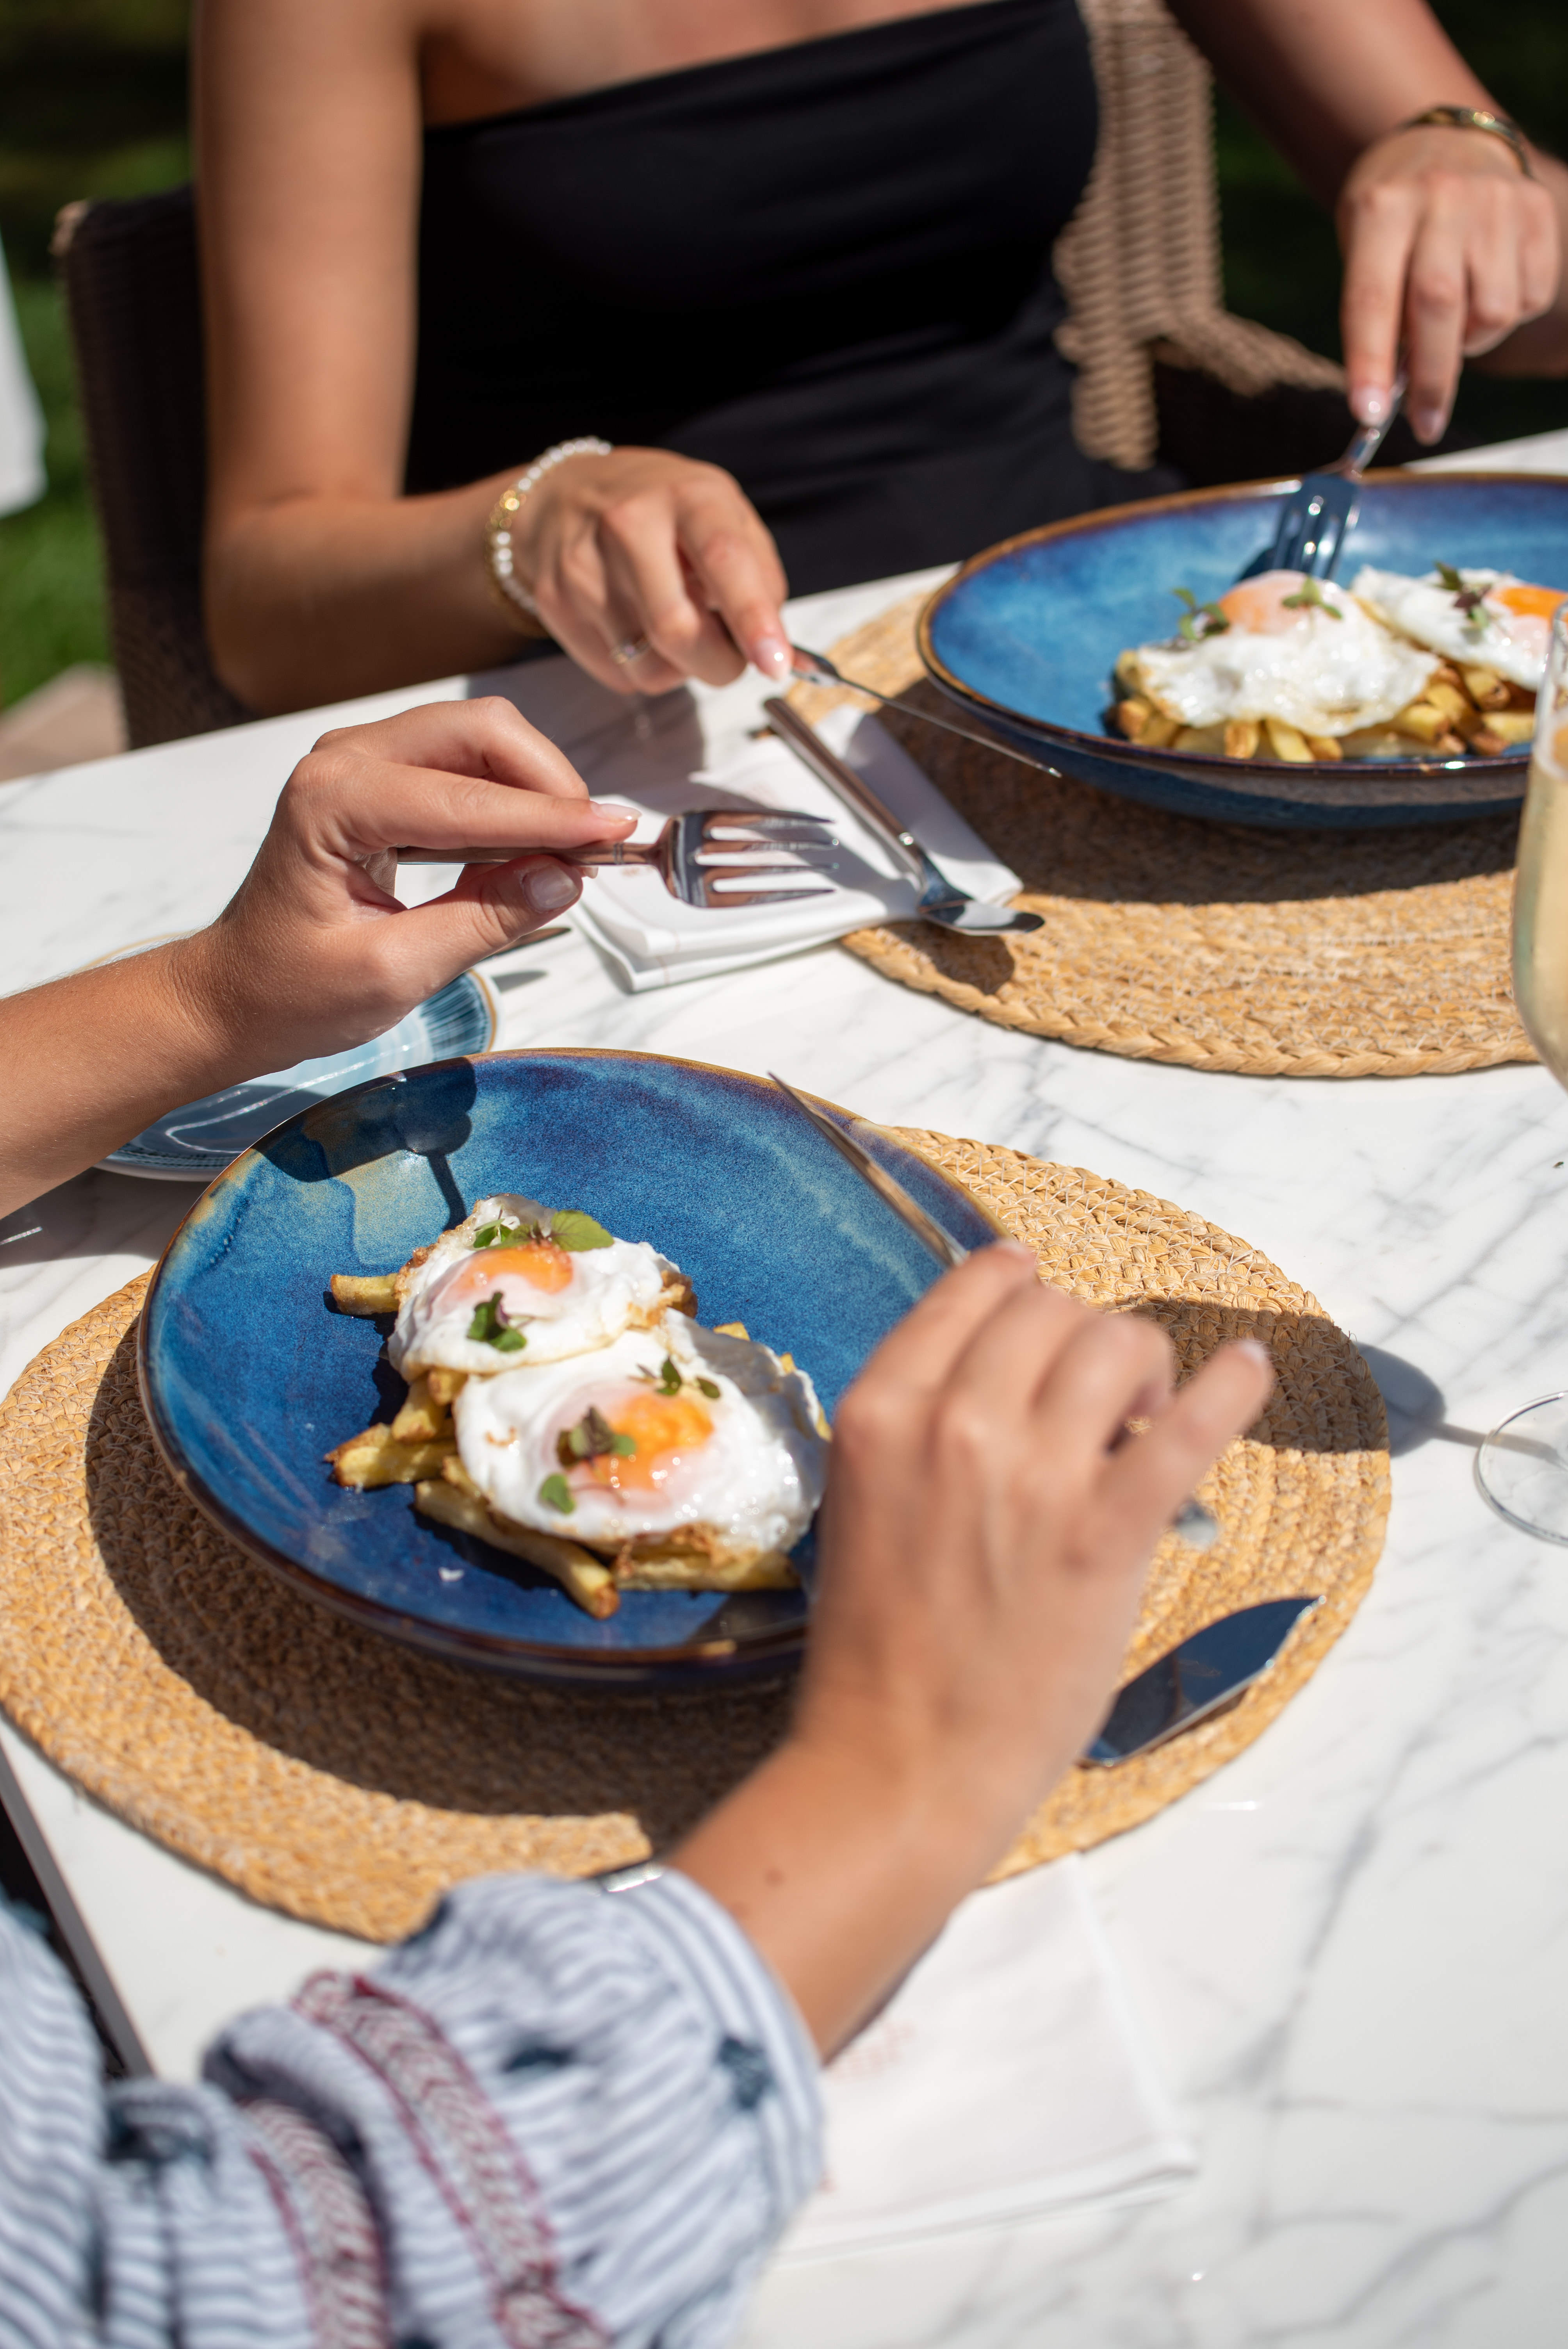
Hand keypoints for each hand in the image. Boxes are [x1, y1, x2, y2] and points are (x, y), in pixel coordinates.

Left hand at [0, 698, 634, 1214]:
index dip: (550, 818)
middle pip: (478, 732)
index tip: (615, 835)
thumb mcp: (392, 974)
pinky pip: (462, 764)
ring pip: (476, 739)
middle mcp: (343, 762)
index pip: (466, 799)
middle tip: (593, 846)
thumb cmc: (291, 991)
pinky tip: (530, 846)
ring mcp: (359, 763)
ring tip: (568, 851)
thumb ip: (481, 922)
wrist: (236, 994)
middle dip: (547, 783)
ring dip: (532, 787)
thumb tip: (563, 881)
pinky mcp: (379, 780)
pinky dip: (507, 797)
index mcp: (331, 803)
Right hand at [508, 445, 791, 694]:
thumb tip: (775, 644)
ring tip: (675, 628)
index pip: (724, 560)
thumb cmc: (659, 510)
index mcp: (686, 496)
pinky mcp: (556, 603)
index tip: (775, 665)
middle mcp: (629, 524)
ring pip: (649, 668)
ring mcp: (584, 566)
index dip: (754, 619)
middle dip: (719, 665)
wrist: (560, 496)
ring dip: (679, 669)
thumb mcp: (721, 513)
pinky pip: (617, 674)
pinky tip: (637, 629)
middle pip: (678, 630)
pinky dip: (642, 668)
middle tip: (729, 659)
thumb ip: (757, 573)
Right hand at [675, 1247, 1272, 2051]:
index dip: (1022, 1284)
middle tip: (1100, 1395)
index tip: (1046, 1298)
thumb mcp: (869, 1497)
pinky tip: (1252, 1370)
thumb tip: (1023, 1374)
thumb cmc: (881, 1640)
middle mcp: (955, 1424)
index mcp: (882, 1410)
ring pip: (1117, 1342)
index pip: (974, 1287)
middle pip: (1054, 1308)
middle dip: (1085, 1334)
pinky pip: (1189, 1430)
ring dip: (1143, 1364)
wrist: (899, 1759)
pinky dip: (1231, 1389)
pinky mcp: (1104, 1535)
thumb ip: (925, 1425)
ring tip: (1145, 1415)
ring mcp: (1032, 1477)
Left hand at [1339, 124, 1561, 442]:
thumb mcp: (1363, 246)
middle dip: (1431, 379)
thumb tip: (1395, 391)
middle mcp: (1441, 196)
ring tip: (1456, 320)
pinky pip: (1530, 296)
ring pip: (1493, 310)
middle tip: (1424, 422)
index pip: (1371, 297)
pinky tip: (1489, 288)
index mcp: (1383, 207)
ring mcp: (1495, 199)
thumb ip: (1379, 311)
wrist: (1448, 142)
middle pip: (1439, 306)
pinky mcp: (1536, 208)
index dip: (1370, 362)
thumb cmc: (1394, 216)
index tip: (1367, 415)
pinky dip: (1508, 315)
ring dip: (1472, 340)